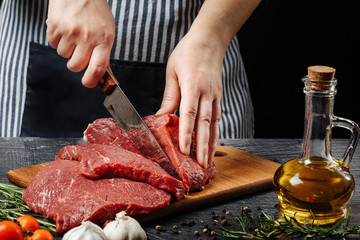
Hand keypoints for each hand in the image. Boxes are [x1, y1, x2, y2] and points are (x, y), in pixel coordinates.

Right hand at [46, 0, 114, 86]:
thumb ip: (104, 52)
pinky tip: (64, 28)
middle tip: (79, 51)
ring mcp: (70, 32)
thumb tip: (102, 74)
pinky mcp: (55, 26)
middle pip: (76, 66)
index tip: (88, 83)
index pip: (98, 68)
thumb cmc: (95, 12)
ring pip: (63, 55)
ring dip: (66, 48)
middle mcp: (87, 37)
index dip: (91, 81)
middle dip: (75, 63)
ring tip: (73, 34)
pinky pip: (52, 44)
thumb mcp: (107, 32)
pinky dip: (57, 39)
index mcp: (103, 40)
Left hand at [157, 31, 222, 167]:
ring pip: (214, 123)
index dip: (187, 133)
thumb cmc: (187, 53)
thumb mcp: (173, 72)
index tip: (184, 150)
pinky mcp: (218, 96)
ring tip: (209, 161)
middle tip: (202, 164)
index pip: (189, 114)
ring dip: (211, 143)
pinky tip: (212, 143)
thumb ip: (170, 97)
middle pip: (205, 123)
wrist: (209, 40)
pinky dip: (215, 132)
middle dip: (203, 146)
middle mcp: (207, 93)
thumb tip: (161, 117)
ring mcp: (215, 95)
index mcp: (193, 86)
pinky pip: (216, 117)